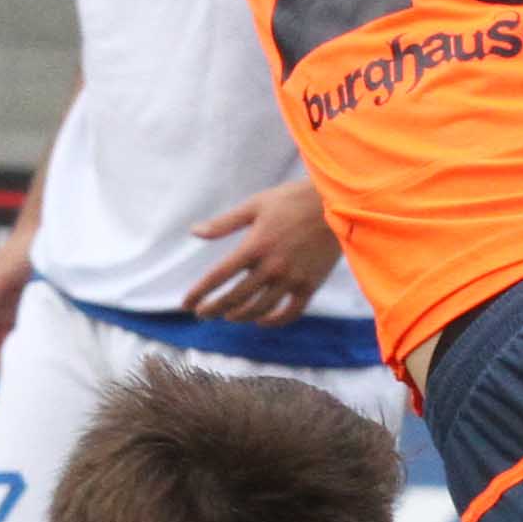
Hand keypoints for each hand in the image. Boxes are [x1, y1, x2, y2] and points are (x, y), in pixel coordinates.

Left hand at [184, 181, 341, 322]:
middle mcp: (272, 267)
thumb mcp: (255, 205)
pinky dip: (273, 321)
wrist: (336, 205)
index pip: (219, 276)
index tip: (186, 304)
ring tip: (228, 315)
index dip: (199, 293)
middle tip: (202, 314)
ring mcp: (292, 279)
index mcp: (255, 245)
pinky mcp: (310, 285)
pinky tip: (261, 320)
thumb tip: (194, 233)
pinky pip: (290, 313)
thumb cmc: (292, 200)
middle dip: (214, 309)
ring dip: (239, 316)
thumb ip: (224, 223)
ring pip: (259, 309)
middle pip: (235, 298)